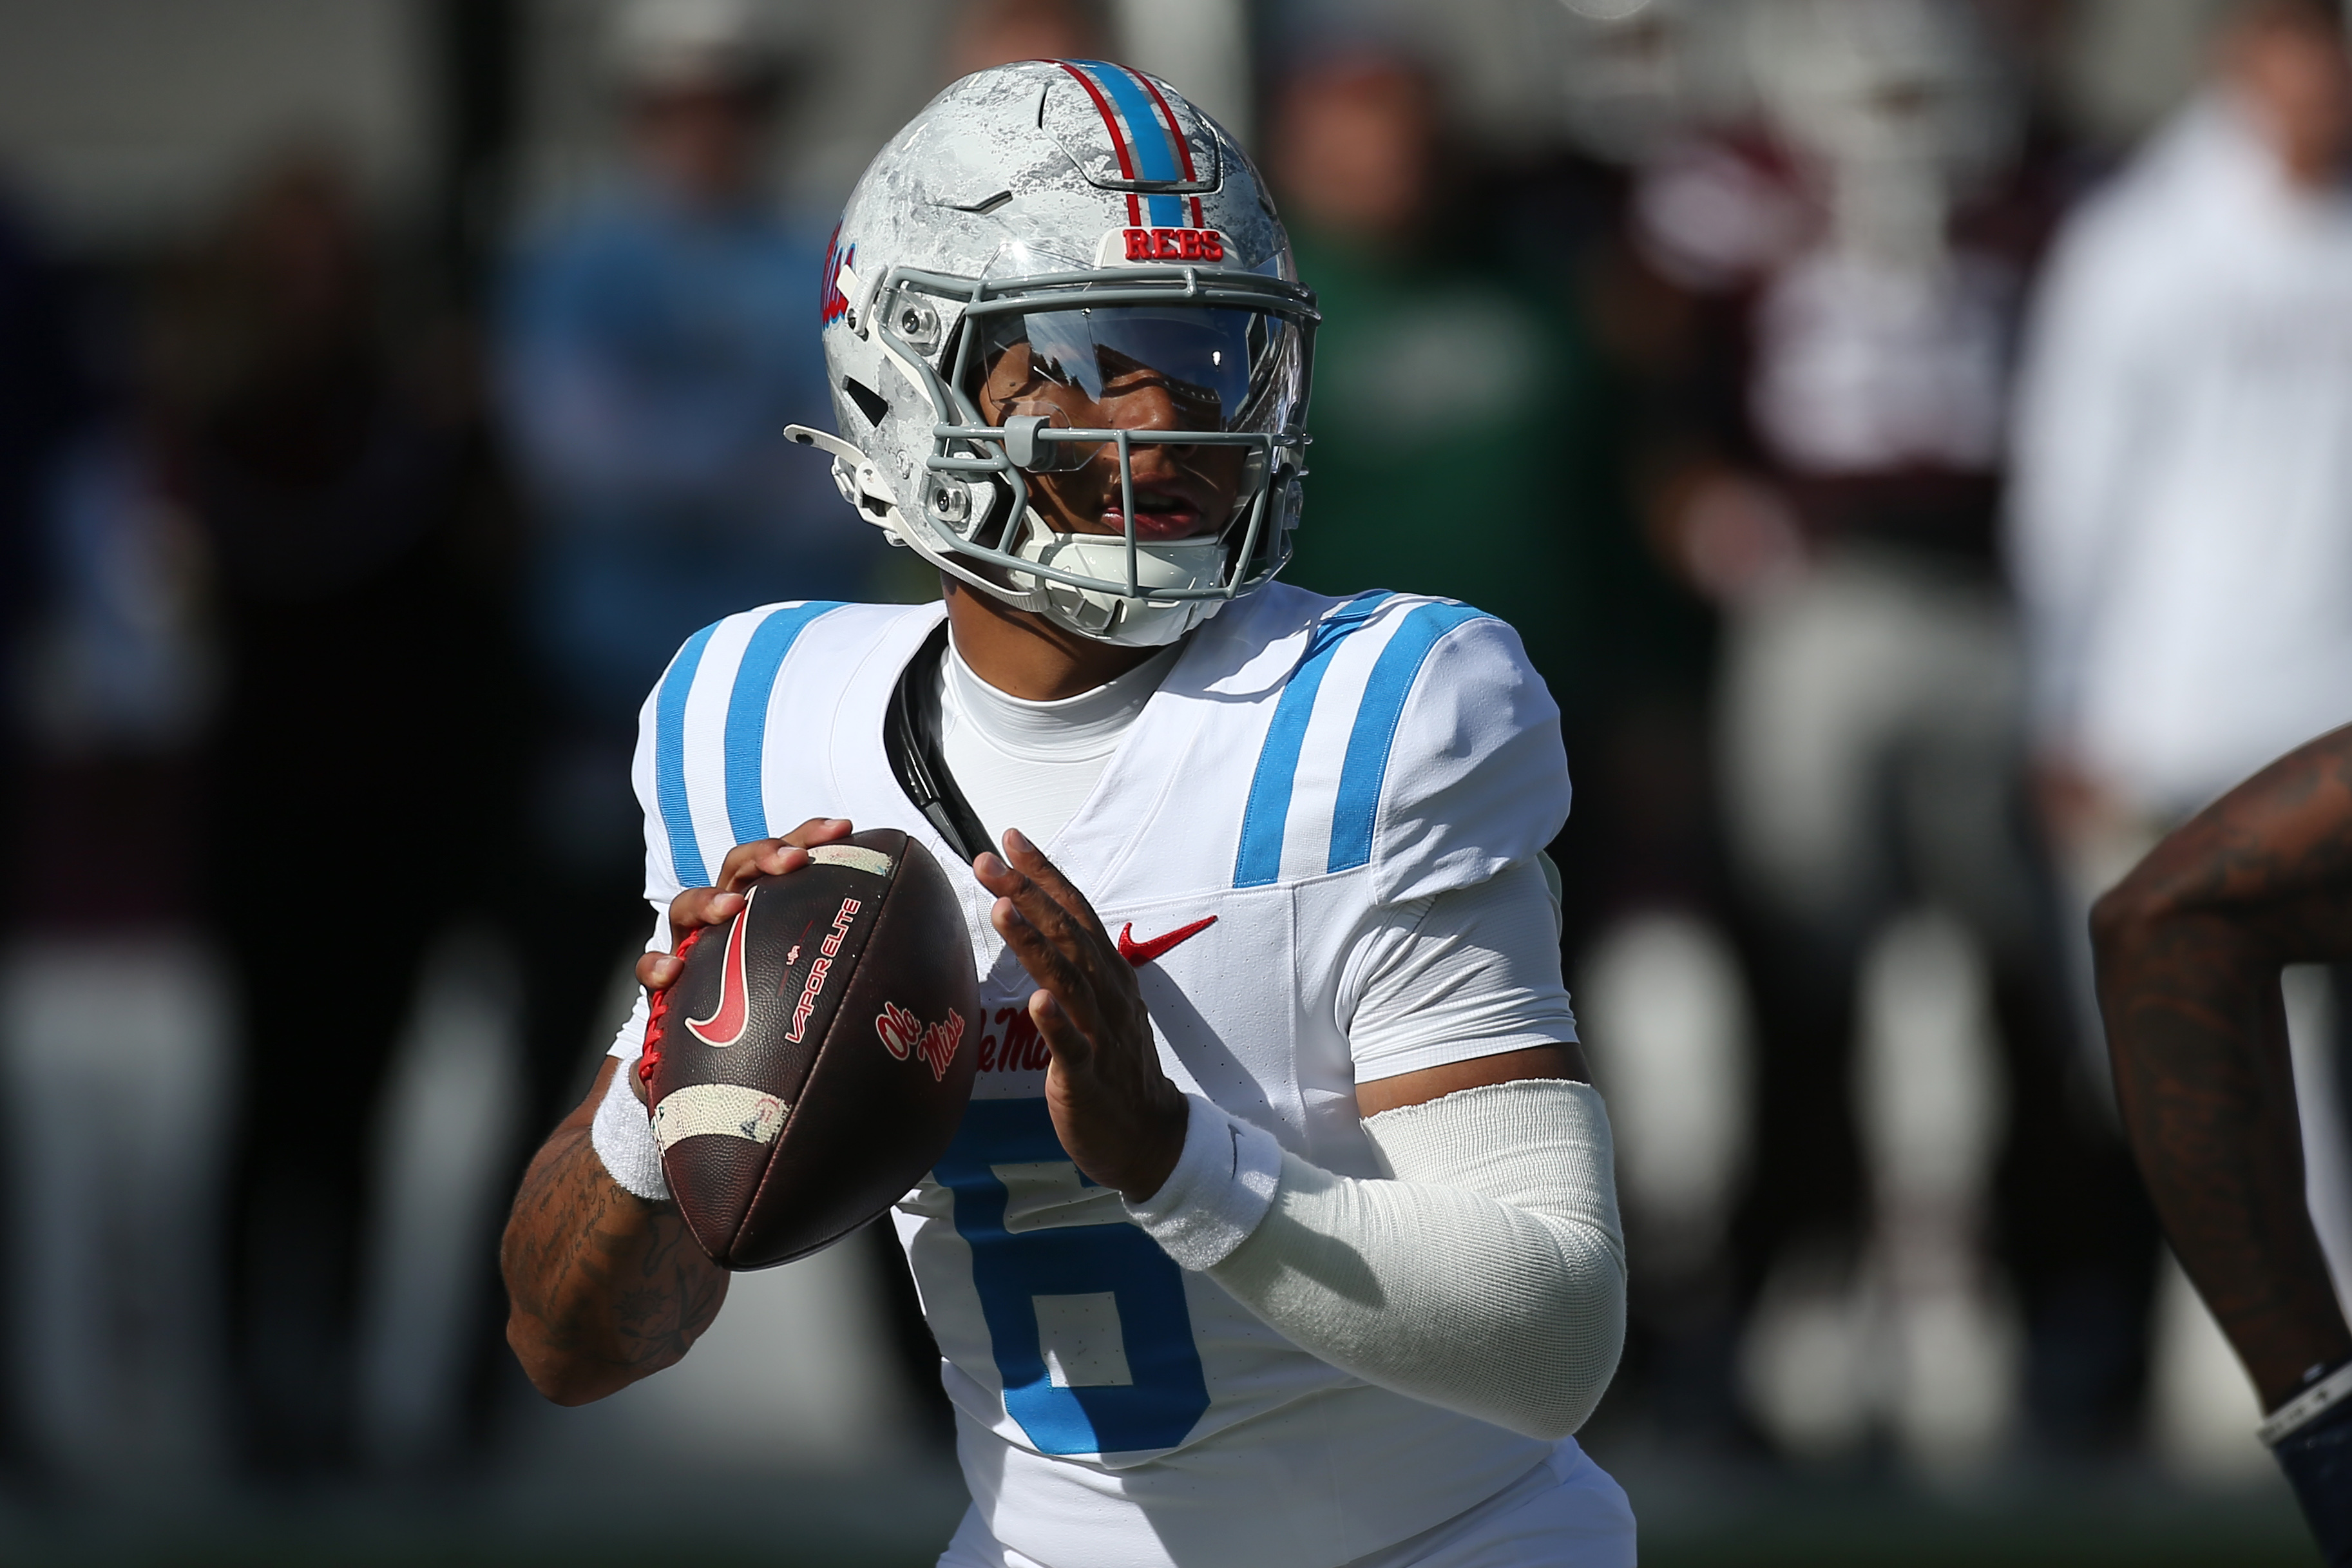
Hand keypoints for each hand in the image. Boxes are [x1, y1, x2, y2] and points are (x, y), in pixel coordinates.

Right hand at [631, 817, 855, 1104]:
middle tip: (795, 861)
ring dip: (709, 899)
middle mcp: (727, 922)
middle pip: (736, 868)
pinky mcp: (666, 992)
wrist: (730, 1079)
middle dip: (764, 855)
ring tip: (733, 907)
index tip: (844, 828)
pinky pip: (651, 970)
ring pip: (686, 906)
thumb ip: (863, 976)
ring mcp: (692, 951)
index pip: (784, 858)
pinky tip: (673, 972)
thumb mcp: (826, 990)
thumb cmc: (785, 1023)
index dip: (809, 835)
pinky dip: (656, 965)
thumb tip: (940, 986)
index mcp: (766, 909)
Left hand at [975, 829, 1187, 1200]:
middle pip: (1067, 934)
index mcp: (1108, 974)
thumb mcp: (1099, 1005)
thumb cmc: (1115, 1067)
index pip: (1075, 911)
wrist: (1149, 1135)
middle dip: (1027, 894)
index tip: (1010, 839)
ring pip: (1068, 981)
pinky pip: (1073, 1047)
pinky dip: (1056, 1023)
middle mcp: (1107, 995)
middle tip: (987, 861)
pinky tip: (1038, 1002)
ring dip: (1036, 944)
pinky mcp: (1088, 1078)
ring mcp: (1100, 1035)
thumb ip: (1072, 965)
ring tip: (1004, 909)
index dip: (1044, 874)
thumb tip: (1037, 921)